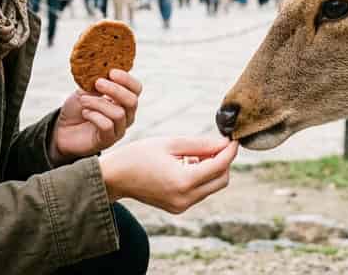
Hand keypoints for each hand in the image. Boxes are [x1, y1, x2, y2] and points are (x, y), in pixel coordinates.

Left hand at [49, 69, 141, 163]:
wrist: (62, 130)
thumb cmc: (77, 108)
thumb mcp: (85, 90)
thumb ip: (96, 82)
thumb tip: (102, 71)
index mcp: (123, 100)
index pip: (136, 88)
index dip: (127, 79)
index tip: (111, 72)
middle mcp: (126, 115)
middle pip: (132, 101)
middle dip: (115, 90)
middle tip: (98, 83)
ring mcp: (118, 129)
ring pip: (118, 113)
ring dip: (98, 103)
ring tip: (83, 100)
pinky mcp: (108, 140)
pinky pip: (107, 126)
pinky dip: (94, 116)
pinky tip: (85, 113)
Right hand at [98, 135, 238, 212]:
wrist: (114, 177)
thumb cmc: (139, 155)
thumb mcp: (170, 143)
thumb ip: (201, 144)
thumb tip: (225, 143)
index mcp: (183, 181)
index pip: (219, 166)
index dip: (230, 151)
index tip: (233, 138)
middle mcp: (185, 198)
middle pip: (221, 180)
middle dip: (223, 161)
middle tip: (216, 143)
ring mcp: (181, 206)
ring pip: (212, 187)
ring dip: (211, 169)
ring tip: (195, 152)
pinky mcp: (177, 208)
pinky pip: (199, 192)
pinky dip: (200, 177)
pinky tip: (187, 163)